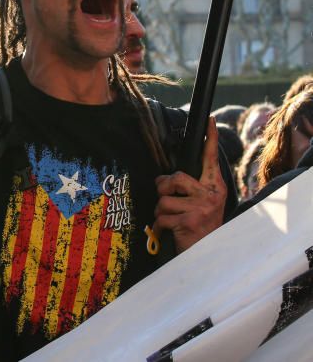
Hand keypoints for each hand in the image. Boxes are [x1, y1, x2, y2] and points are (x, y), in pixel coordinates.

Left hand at [153, 118, 226, 251]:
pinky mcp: (190, 221)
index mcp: (215, 187)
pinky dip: (159, 227)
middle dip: (163, 189)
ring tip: (173, 221)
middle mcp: (211, 195)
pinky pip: (161, 218)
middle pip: (175, 177)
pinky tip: (170, 233)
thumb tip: (163, 179)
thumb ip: (187, 188)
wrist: (209, 255)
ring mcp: (202, 208)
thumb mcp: (200, 204)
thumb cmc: (199, 226)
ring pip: (163, 200)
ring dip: (161, 212)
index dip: (210, 138)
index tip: (208, 120)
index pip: (210, 159)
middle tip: (167, 200)